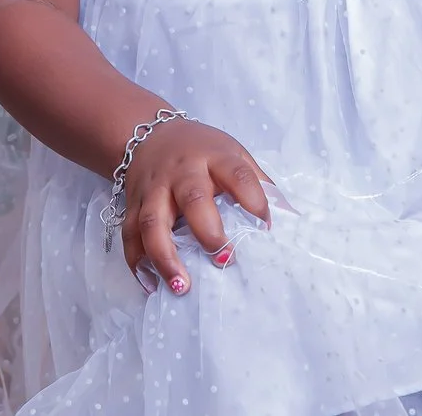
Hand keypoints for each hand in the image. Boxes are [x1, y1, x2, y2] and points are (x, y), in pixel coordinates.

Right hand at [117, 118, 271, 296]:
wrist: (149, 135)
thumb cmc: (202, 152)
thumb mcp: (234, 154)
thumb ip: (259, 184)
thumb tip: (291, 219)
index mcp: (214, 156)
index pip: (238, 174)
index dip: (254, 200)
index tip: (265, 227)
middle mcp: (182, 171)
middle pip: (192, 197)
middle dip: (207, 231)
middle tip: (224, 259)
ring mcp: (154, 189)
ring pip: (152, 221)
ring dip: (165, 256)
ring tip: (182, 285)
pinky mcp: (132, 205)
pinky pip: (130, 236)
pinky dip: (137, 262)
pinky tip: (152, 285)